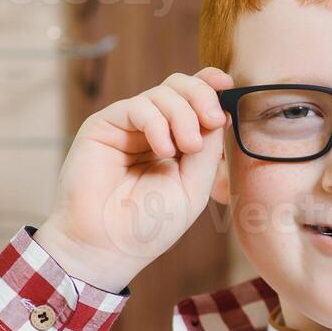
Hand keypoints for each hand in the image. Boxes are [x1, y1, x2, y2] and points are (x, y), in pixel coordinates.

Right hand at [35, 67, 232, 292]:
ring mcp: (128, 127)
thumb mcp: (193, 186)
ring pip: (162, 93)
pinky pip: (137, 106)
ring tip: (185, 148)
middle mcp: (152, 130)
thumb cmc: (150, 226)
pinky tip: (162, 150)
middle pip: (180, 87)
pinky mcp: (104, 126)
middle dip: (201, 96)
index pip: (194, 102)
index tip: (227, 85)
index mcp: (176, 142)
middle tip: (212, 120)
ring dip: (182, 115)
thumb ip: (208, 149)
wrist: (108, 246)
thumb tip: (221, 112)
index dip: (210, 85)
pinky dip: (156, 123)